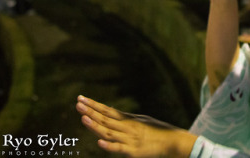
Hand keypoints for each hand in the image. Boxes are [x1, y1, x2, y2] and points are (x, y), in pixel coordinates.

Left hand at [76, 95, 195, 156]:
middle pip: (105, 119)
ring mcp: (129, 139)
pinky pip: (119, 148)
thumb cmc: (157, 130)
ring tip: (83, 117)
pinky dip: (109, 145)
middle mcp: (127, 127)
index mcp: (128, 119)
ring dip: (95, 125)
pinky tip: (99, 141)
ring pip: (108, 131)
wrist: (172, 141)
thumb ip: (125, 118)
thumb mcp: (141, 120)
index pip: (107, 110)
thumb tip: (110, 111)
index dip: (94, 105)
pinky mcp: (133, 152)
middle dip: (90, 111)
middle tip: (78, 104)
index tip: (81, 98)